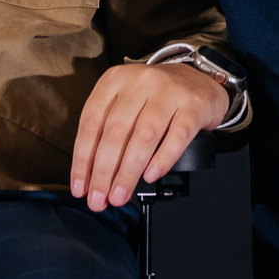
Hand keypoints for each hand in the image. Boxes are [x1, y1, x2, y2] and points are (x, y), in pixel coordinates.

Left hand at [69, 60, 230, 209]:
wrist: (198, 83)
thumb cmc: (155, 99)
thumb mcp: (125, 103)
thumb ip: (107, 131)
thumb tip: (91, 177)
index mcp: (116, 79)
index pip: (92, 121)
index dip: (83, 158)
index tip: (80, 187)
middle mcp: (141, 82)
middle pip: (116, 131)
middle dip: (104, 172)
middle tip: (99, 199)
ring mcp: (170, 92)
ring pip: (144, 136)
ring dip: (128, 172)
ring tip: (120, 195)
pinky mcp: (193, 106)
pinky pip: (177, 136)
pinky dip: (162, 160)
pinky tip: (150, 176)